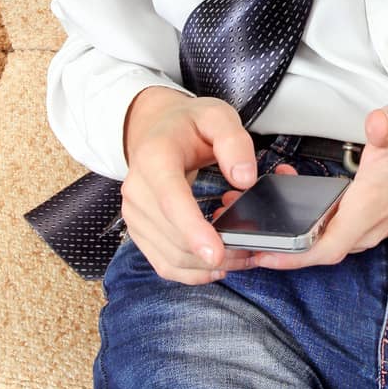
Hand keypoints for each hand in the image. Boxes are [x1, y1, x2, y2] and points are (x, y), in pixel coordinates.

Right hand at [120, 88, 299, 283]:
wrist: (157, 129)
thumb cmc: (190, 124)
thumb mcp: (217, 116)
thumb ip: (234, 143)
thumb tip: (244, 179)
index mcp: (155, 157)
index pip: (171, 199)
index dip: (193, 230)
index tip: (217, 253)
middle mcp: (137, 188)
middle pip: (172, 237)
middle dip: (213, 252)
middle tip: (253, 251)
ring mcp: (134, 213)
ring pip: (170, 257)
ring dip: (206, 266)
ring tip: (241, 258)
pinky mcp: (139, 230)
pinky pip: (163, 263)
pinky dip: (192, 272)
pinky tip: (217, 266)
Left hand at [244, 101, 387, 271]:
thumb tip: (376, 124)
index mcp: (368, 208)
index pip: (325, 247)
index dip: (291, 256)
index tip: (260, 255)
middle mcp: (365, 226)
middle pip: (315, 251)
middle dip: (277, 246)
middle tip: (240, 230)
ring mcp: (365, 227)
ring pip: (320, 242)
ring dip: (288, 234)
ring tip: (254, 212)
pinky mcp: (364, 221)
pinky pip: (328, 232)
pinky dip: (303, 223)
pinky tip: (286, 196)